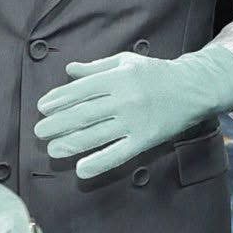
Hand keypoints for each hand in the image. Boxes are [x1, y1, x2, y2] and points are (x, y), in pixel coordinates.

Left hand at [34, 45, 232, 179]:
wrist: (193, 88)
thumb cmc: (156, 73)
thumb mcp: (126, 62)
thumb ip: (96, 68)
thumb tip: (69, 71)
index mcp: (118, 78)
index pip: (81, 90)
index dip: (59, 99)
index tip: (42, 107)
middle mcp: (124, 100)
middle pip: (84, 114)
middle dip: (58, 123)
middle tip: (39, 131)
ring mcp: (134, 122)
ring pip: (97, 135)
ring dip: (71, 143)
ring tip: (52, 149)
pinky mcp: (145, 140)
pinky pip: (118, 154)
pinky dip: (99, 163)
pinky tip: (81, 170)